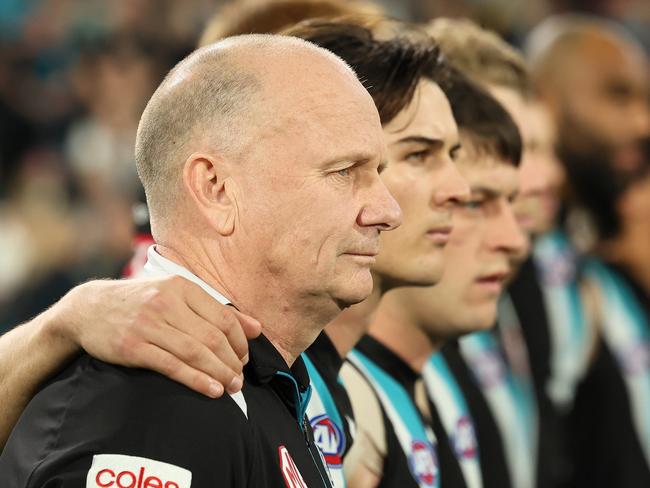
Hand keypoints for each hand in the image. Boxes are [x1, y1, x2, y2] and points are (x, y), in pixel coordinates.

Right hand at [56, 276, 260, 397]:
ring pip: (195, 352)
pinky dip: (196, 380)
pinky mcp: (133, 347)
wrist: (88, 309)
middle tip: (240, 379)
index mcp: (181, 287)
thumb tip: (256, 328)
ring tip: (231, 387)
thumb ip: (216, 310)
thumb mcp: (176, 295)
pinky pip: (172, 366)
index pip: (224, 316)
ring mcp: (148, 324)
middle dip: (232, 362)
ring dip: (219, 373)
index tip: (244, 358)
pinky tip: (211, 390)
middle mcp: (166, 303)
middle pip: (212, 337)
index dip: (240, 342)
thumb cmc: (141, 303)